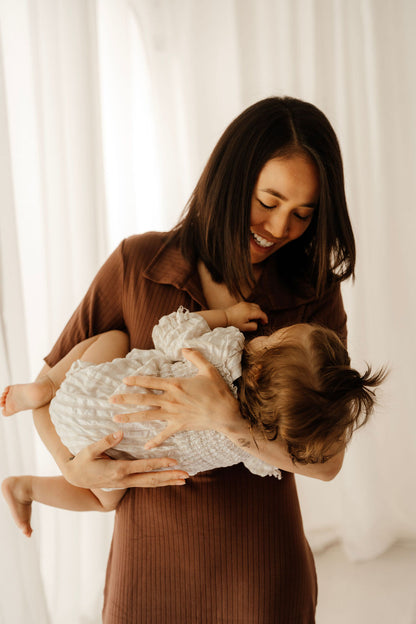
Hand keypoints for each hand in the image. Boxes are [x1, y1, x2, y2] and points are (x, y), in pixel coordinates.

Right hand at [62, 431, 188, 488]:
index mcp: (118, 469)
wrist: (75, 478)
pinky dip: (159, 482)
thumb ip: (106, 441)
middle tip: (186, 475)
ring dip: (167, 481)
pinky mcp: (125, 483)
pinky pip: (145, 483)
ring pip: (150, 484)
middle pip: (151, 479)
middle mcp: (124, 479)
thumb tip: (120, 432)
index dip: (159, 463)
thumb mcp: (90, 449)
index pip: (143, 466)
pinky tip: (169, 479)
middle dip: (170, 477)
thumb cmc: (83, 461)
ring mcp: (125, 483)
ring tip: (183, 479)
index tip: (174, 461)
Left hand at [110, 349, 241, 448]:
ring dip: (131, 417)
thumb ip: (195, 357)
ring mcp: (173, 414)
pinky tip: (145, 446)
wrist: (226, 413)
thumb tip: (184, 347)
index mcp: (175, 385)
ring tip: (116, 419)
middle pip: (143, 399)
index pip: (150, 381)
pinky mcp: (179, 426)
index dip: (136, 380)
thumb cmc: (218, 391)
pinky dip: (155, 441)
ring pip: (147, 416)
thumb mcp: (208, 369)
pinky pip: (164, 434)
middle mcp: (170, 400)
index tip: (124, 381)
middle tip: (111, 400)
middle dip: (125, 399)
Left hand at [225, 302, 267, 330]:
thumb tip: (257, 323)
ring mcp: (245, 303)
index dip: (265, 318)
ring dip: (258, 311)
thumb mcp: (244, 328)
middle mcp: (248, 306)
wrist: (225, 317)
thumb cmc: (234, 323)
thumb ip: (253, 326)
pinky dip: (253, 309)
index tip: (265, 322)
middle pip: (259, 309)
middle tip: (261, 322)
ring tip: (256, 318)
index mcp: (249, 312)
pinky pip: (251, 305)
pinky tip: (250, 315)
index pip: (261, 314)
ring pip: (255, 306)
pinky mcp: (242, 303)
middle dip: (262, 315)